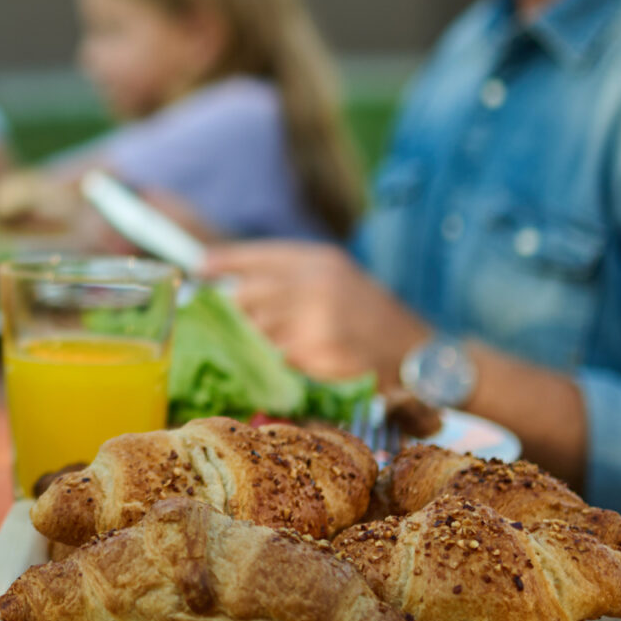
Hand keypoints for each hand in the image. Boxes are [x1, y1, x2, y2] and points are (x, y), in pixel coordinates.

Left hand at [200, 240, 429, 383]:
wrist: (419, 355)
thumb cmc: (374, 318)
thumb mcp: (338, 278)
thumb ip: (292, 276)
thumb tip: (233, 282)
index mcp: (319, 260)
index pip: (256, 255)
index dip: (224, 262)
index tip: (200, 270)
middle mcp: (314, 284)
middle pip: (246, 296)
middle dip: (234, 313)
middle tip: (228, 324)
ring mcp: (314, 319)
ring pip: (256, 331)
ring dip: (252, 342)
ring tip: (263, 348)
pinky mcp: (317, 355)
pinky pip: (276, 359)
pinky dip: (274, 363)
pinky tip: (283, 365)